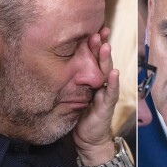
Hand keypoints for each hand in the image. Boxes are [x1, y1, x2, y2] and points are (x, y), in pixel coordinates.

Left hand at [73, 27, 119, 165]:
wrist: (88, 138)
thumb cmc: (81, 112)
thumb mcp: (72, 91)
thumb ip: (70, 77)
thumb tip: (52, 59)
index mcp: (93, 78)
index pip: (95, 57)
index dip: (96, 44)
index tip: (95, 28)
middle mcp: (101, 83)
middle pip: (102, 61)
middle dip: (102, 46)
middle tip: (100, 31)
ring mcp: (106, 94)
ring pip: (108, 73)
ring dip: (107, 59)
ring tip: (105, 46)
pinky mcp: (107, 106)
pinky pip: (111, 93)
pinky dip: (112, 83)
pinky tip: (114, 73)